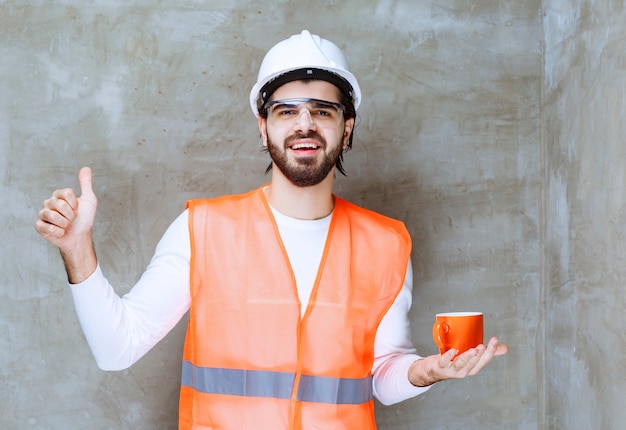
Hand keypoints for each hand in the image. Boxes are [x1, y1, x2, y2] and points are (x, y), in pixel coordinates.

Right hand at [35, 167, 97, 281]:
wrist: (80, 236)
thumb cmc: (84, 218)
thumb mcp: (89, 200)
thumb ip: (86, 184)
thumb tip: (86, 168)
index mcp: (59, 195)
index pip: (66, 193)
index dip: (75, 203)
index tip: (77, 208)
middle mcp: (49, 203)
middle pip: (59, 204)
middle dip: (70, 214)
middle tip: (72, 219)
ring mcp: (43, 214)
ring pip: (52, 215)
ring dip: (64, 223)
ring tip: (66, 225)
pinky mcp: (39, 226)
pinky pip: (45, 227)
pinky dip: (57, 232)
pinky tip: (60, 232)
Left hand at [409, 337, 507, 386]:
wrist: (431, 370)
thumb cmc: (452, 362)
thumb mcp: (470, 357)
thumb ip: (486, 352)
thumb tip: (505, 348)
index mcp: (472, 368)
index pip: (484, 361)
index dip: (491, 351)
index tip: (495, 339)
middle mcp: (463, 371)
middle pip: (473, 364)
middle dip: (480, 355)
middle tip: (484, 345)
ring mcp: (451, 370)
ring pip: (461, 364)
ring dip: (468, 357)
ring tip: (474, 349)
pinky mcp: (440, 366)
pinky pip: (444, 362)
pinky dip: (449, 356)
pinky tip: (453, 350)